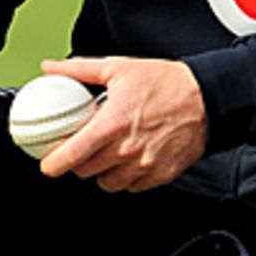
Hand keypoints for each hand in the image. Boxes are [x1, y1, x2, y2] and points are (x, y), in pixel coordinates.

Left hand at [37, 56, 206, 192]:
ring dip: (103, 172)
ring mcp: (144, 165)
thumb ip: (79, 70)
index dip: (53, 164)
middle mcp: (126, 149)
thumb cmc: (166, 83)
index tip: (48, 164)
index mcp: (112, 124)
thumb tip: (51, 68)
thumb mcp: (118, 68)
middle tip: (84, 148)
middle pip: (86, 172)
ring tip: (110, 153)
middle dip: (79, 162)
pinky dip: (128, 177)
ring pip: (108, 184)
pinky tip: (132, 158)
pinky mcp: (160, 175)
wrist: (207, 97)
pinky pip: (133, 187)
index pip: (72, 155)